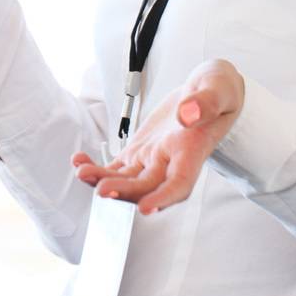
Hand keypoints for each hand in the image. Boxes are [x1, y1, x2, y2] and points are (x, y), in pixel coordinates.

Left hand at [69, 59, 245, 215]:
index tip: (145, 208)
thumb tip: (187, 114)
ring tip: (81, 172)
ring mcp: (153, 159)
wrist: (209, 90)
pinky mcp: (139, 151)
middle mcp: (171, 162)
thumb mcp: (218, 88)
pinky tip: (78, 162)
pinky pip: (116, 166)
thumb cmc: (218, 90)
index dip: (162, 198)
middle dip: (123, 191)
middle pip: (146, 187)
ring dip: (103, 180)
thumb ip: (205, 102)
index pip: (179, 184)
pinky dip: (97, 166)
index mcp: (192, 152)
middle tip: (101, 189)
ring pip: (126, 179)